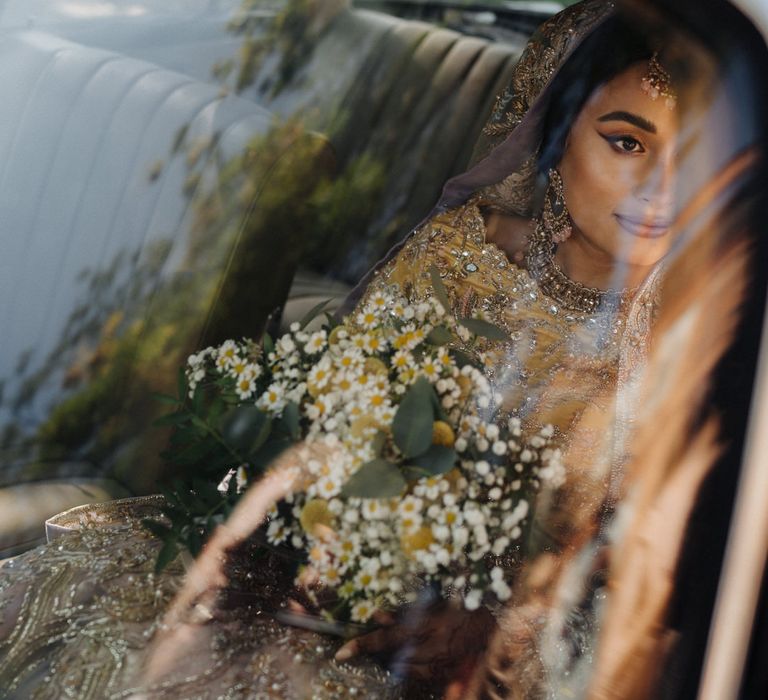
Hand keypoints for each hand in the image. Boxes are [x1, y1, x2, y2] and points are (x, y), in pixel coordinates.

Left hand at [334, 600, 496, 683]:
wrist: (491, 621)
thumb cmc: (458, 602)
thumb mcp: (430, 601)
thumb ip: (403, 611)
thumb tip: (378, 616)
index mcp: (427, 626)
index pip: (386, 638)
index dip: (362, 645)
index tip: (341, 653)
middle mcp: (432, 648)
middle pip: (392, 656)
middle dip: (375, 651)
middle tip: (364, 645)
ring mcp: (440, 664)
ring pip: (402, 668)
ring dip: (389, 659)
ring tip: (382, 650)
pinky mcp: (446, 672)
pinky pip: (418, 675)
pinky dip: (406, 667)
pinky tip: (402, 659)